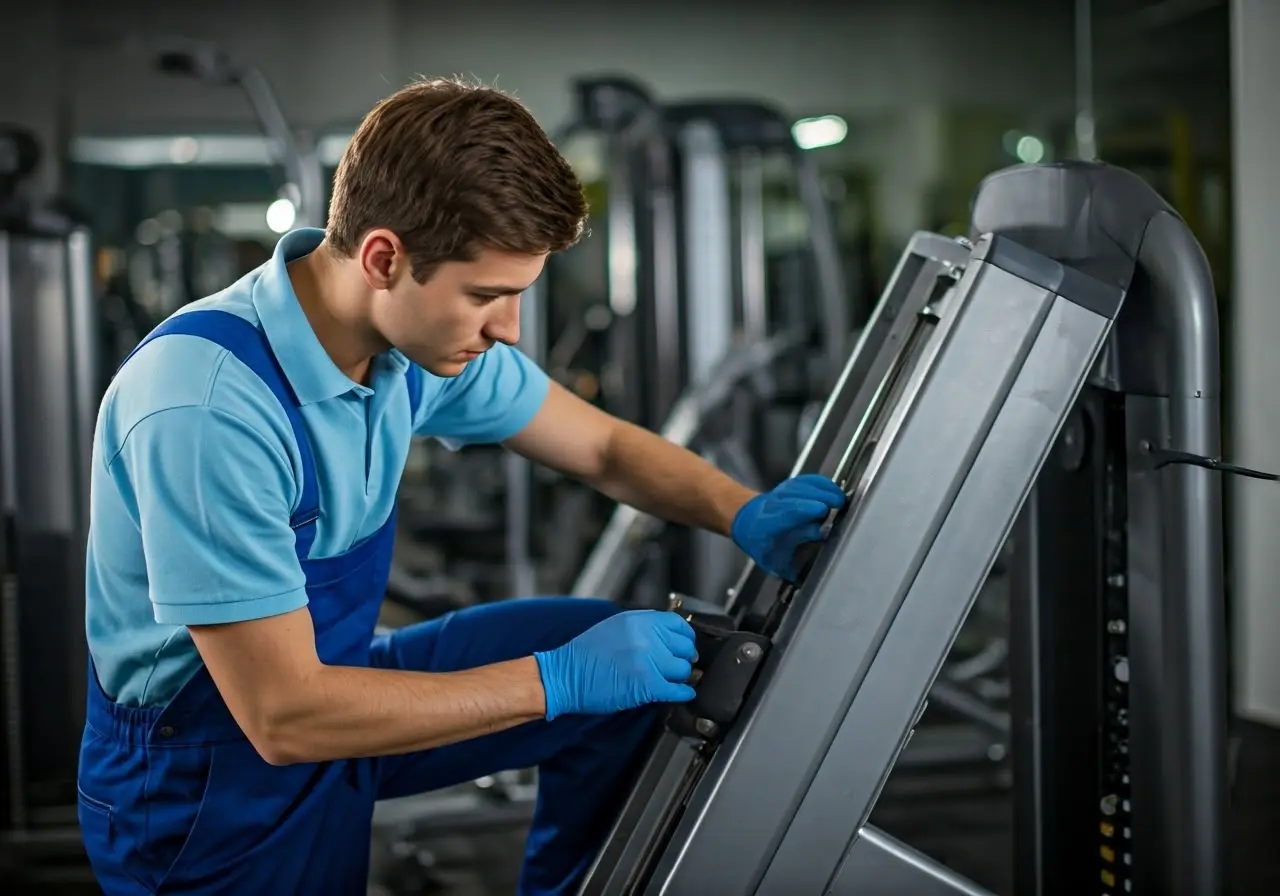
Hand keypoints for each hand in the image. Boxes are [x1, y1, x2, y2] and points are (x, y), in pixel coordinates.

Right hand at [533, 610, 698, 719]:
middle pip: (685, 647)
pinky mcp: (647, 685)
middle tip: (678, 665)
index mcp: (639, 620)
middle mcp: (646, 637)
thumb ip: (643, 628)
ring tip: (673, 680)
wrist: (564, 676)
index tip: (685, 645)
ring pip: (683, 669)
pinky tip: (682, 693)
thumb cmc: (584, 654)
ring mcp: (648, 661)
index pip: (679, 624)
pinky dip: (683, 693)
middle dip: (683, 658)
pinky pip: (677, 690)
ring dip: (680, 677)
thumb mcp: (615, 626)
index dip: (685, 637)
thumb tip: (668, 638)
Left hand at [731, 473, 845, 581]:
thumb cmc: (762, 544)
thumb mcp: (772, 560)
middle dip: (818, 498)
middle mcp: (773, 505)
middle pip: (796, 495)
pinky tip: (835, 491)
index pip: (784, 513)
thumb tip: (805, 576)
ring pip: (802, 486)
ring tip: (840, 501)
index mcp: (766, 525)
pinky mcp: (791, 486)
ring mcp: (781, 493)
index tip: (820, 510)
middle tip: (839, 507)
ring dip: (823, 491)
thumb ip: (789, 566)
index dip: (802, 509)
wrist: (747, 520)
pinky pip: (808, 481)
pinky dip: (823, 484)